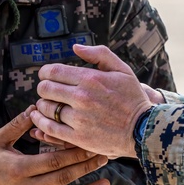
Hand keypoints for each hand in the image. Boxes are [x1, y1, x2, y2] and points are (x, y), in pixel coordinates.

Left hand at [32, 44, 152, 157]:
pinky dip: (40, 122)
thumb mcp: (122, 69)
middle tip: (47, 90)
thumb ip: (99, 54)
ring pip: (46, 108)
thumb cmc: (132, 98)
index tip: (46, 75)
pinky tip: (40, 118)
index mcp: (91, 78)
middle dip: (43, 87)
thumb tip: (76, 47)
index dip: (45, 72)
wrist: (143, 129)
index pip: (53, 71)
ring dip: (42, 105)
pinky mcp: (78, 137)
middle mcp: (82, 97)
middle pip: (46, 88)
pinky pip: (49, 128)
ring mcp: (79, 118)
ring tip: (46, 105)